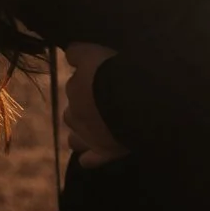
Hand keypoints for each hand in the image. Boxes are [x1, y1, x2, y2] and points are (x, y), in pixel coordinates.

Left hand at [63, 41, 127, 167]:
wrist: (137, 102)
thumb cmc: (124, 72)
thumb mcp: (101, 51)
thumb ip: (82, 52)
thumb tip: (72, 54)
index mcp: (77, 80)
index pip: (74, 62)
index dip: (85, 62)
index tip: (96, 63)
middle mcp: (75, 108)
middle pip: (73, 104)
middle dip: (85, 103)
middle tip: (107, 99)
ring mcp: (86, 133)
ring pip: (74, 135)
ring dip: (83, 131)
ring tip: (100, 127)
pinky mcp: (101, 152)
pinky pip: (88, 159)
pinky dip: (91, 156)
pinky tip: (100, 151)